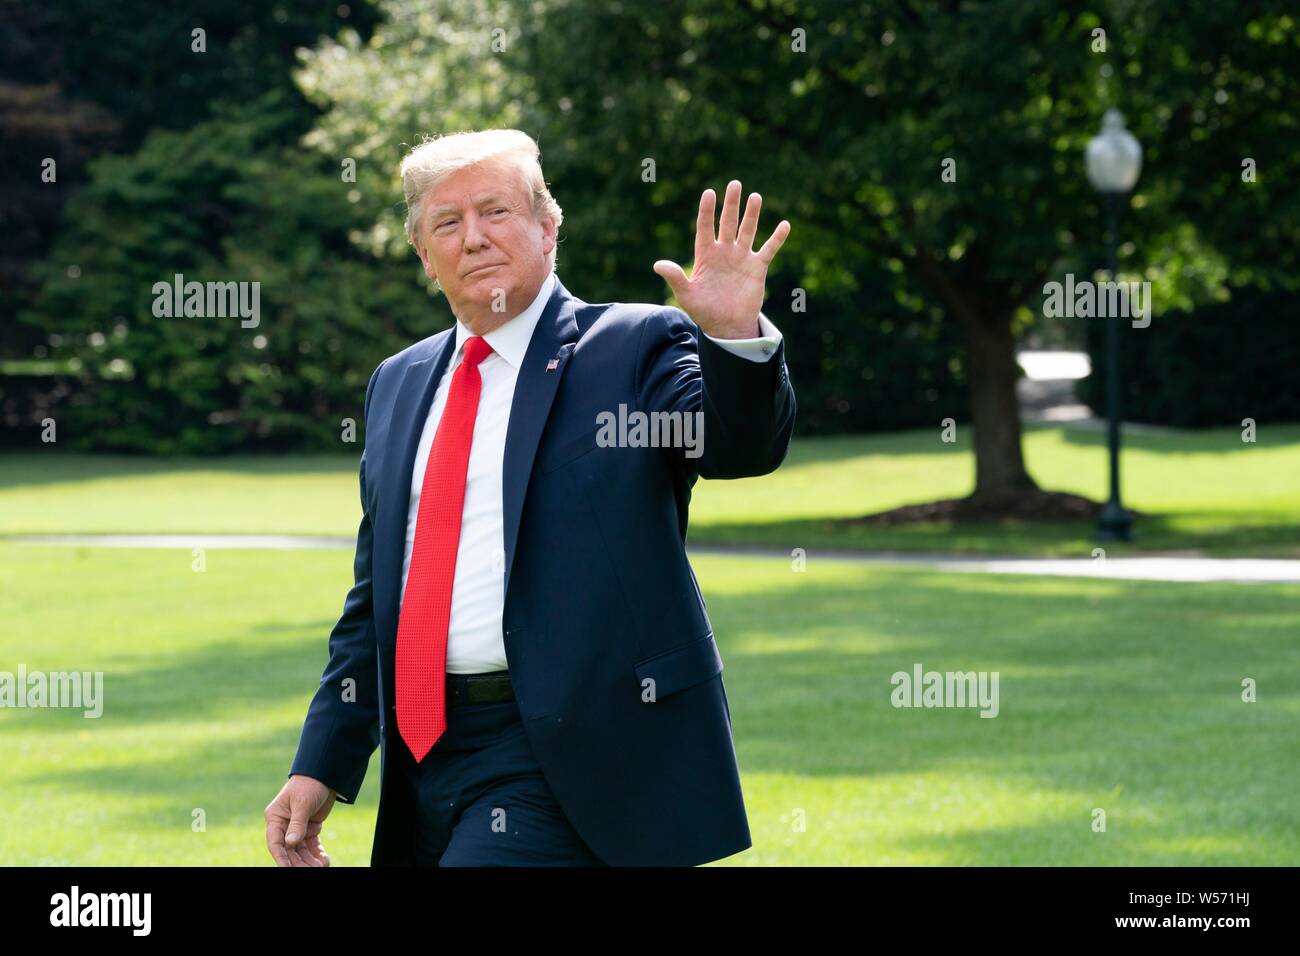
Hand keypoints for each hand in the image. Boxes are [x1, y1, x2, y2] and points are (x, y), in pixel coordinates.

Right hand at [265, 775, 336, 866]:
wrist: (325, 775)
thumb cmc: (309, 785)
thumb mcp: (302, 804)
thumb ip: (297, 824)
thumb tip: (291, 843)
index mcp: (275, 818)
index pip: (275, 842)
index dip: (281, 858)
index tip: (286, 869)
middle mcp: (284, 825)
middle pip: (289, 850)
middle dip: (298, 863)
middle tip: (310, 870)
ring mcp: (297, 828)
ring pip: (301, 851)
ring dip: (309, 861)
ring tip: (319, 867)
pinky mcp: (310, 829)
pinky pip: (312, 846)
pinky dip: (317, 854)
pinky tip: (324, 860)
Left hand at [653, 179, 789, 338]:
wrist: (727, 327)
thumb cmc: (704, 311)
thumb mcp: (687, 295)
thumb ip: (675, 278)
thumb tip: (657, 265)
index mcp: (706, 255)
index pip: (705, 227)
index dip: (706, 210)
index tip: (709, 193)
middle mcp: (724, 252)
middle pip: (728, 222)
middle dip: (731, 204)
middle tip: (734, 184)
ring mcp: (741, 258)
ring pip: (747, 230)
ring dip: (752, 215)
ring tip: (755, 197)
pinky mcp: (757, 268)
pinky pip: (769, 250)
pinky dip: (777, 238)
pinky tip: (785, 225)